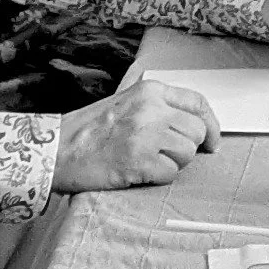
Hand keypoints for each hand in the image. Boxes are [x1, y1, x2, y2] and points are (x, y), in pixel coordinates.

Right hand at [51, 74, 215, 191]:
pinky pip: (170, 173)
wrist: (57, 150)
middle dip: (188, 148)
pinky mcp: (140, 159)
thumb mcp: (125, 103)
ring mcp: (146, 134)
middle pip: (197, 132)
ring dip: (172, 163)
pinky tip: (138, 171)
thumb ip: (157, 107)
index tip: (212, 140)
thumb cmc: (88, 131)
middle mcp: (151, 109)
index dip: (212, 124)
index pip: (198, 103)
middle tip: (167, 155)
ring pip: (187, 154)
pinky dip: (158, 178)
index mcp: (149, 91)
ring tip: (146, 161)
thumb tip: (192, 122)